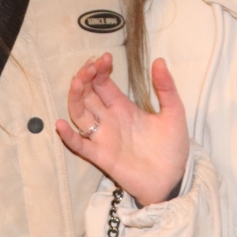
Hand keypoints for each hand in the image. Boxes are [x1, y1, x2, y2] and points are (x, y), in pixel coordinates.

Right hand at [56, 54, 188, 205]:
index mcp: (124, 107)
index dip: (100, 70)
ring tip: (77, 82)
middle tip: (90, 66)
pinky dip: (69, 136)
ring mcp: (104, 137)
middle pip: (88, 95)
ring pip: (80, 114)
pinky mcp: (102, 156)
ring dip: (75, 98)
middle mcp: (110, 120)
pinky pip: (80, 145)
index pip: (103, 84)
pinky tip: (62, 124)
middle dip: (85, 78)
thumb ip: (166, 88)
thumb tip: (159, 60)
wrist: (173, 178)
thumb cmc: (172, 147)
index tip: (104, 58)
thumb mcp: (174, 112)